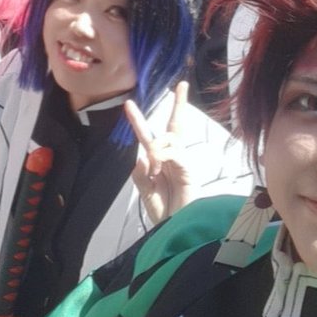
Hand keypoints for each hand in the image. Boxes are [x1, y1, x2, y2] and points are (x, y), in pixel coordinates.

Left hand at [125, 81, 194, 222]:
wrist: (177, 231)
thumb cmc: (164, 212)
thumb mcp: (145, 193)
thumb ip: (140, 176)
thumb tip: (141, 155)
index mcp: (158, 161)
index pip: (150, 135)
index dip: (139, 120)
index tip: (128, 103)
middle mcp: (171, 157)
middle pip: (174, 125)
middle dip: (179, 105)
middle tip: (182, 85)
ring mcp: (181, 163)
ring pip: (169, 138)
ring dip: (157, 148)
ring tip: (154, 172)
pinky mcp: (189, 171)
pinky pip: (175, 153)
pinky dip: (163, 157)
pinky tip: (158, 169)